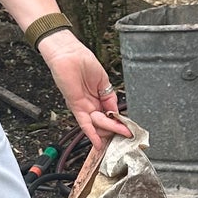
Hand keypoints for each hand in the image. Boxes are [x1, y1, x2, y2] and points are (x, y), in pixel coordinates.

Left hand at [38, 31, 127, 150]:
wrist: (68, 54)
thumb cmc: (82, 61)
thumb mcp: (103, 81)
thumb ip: (109, 97)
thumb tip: (116, 112)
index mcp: (98, 97)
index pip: (110, 115)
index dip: (119, 122)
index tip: (129, 128)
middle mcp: (90, 104)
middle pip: (105, 123)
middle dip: (117, 129)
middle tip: (127, 133)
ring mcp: (83, 106)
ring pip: (98, 125)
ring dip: (110, 129)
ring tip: (122, 131)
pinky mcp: (75, 106)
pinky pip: (84, 124)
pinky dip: (92, 134)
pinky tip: (99, 143)